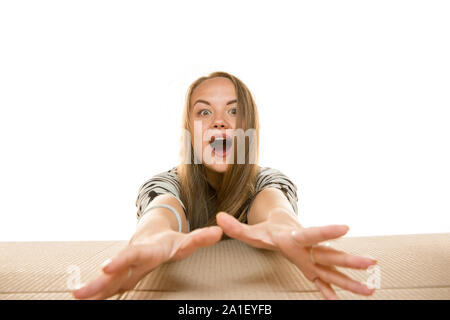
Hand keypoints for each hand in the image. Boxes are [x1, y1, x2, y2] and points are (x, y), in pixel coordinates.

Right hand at [72, 226, 222, 299]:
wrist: (151, 231)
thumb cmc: (168, 240)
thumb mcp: (185, 240)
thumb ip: (200, 238)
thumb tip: (220, 231)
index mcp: (146, 250)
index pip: (133, 255)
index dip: (121, 261)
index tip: (106, 268)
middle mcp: (131, 258)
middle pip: (114, 271)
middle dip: (98, 281)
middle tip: (79, 293)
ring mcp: (124, 268)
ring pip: (106, 280)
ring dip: (92, 289)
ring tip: (75, 298)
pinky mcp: (120, 276)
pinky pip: (107, 286)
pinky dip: (96, 294)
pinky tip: (83, 301)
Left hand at [216, 210, 377, 299]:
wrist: (283, 225)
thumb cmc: (267, 230)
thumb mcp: (250, 230)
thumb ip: (234, 226)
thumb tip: (217, 218)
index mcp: (295, 238)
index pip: (312, 233)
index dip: (327, 230)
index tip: (346, 227)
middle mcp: (308, 249)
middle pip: (330, 254)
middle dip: (350, 259)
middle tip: (371, 263)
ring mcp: (313, 259)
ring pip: (334, 269)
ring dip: (351, 279)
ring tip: (372, 289)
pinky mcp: (313, 268)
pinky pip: (325, 281)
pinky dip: (334, 292)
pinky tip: (347, 302)